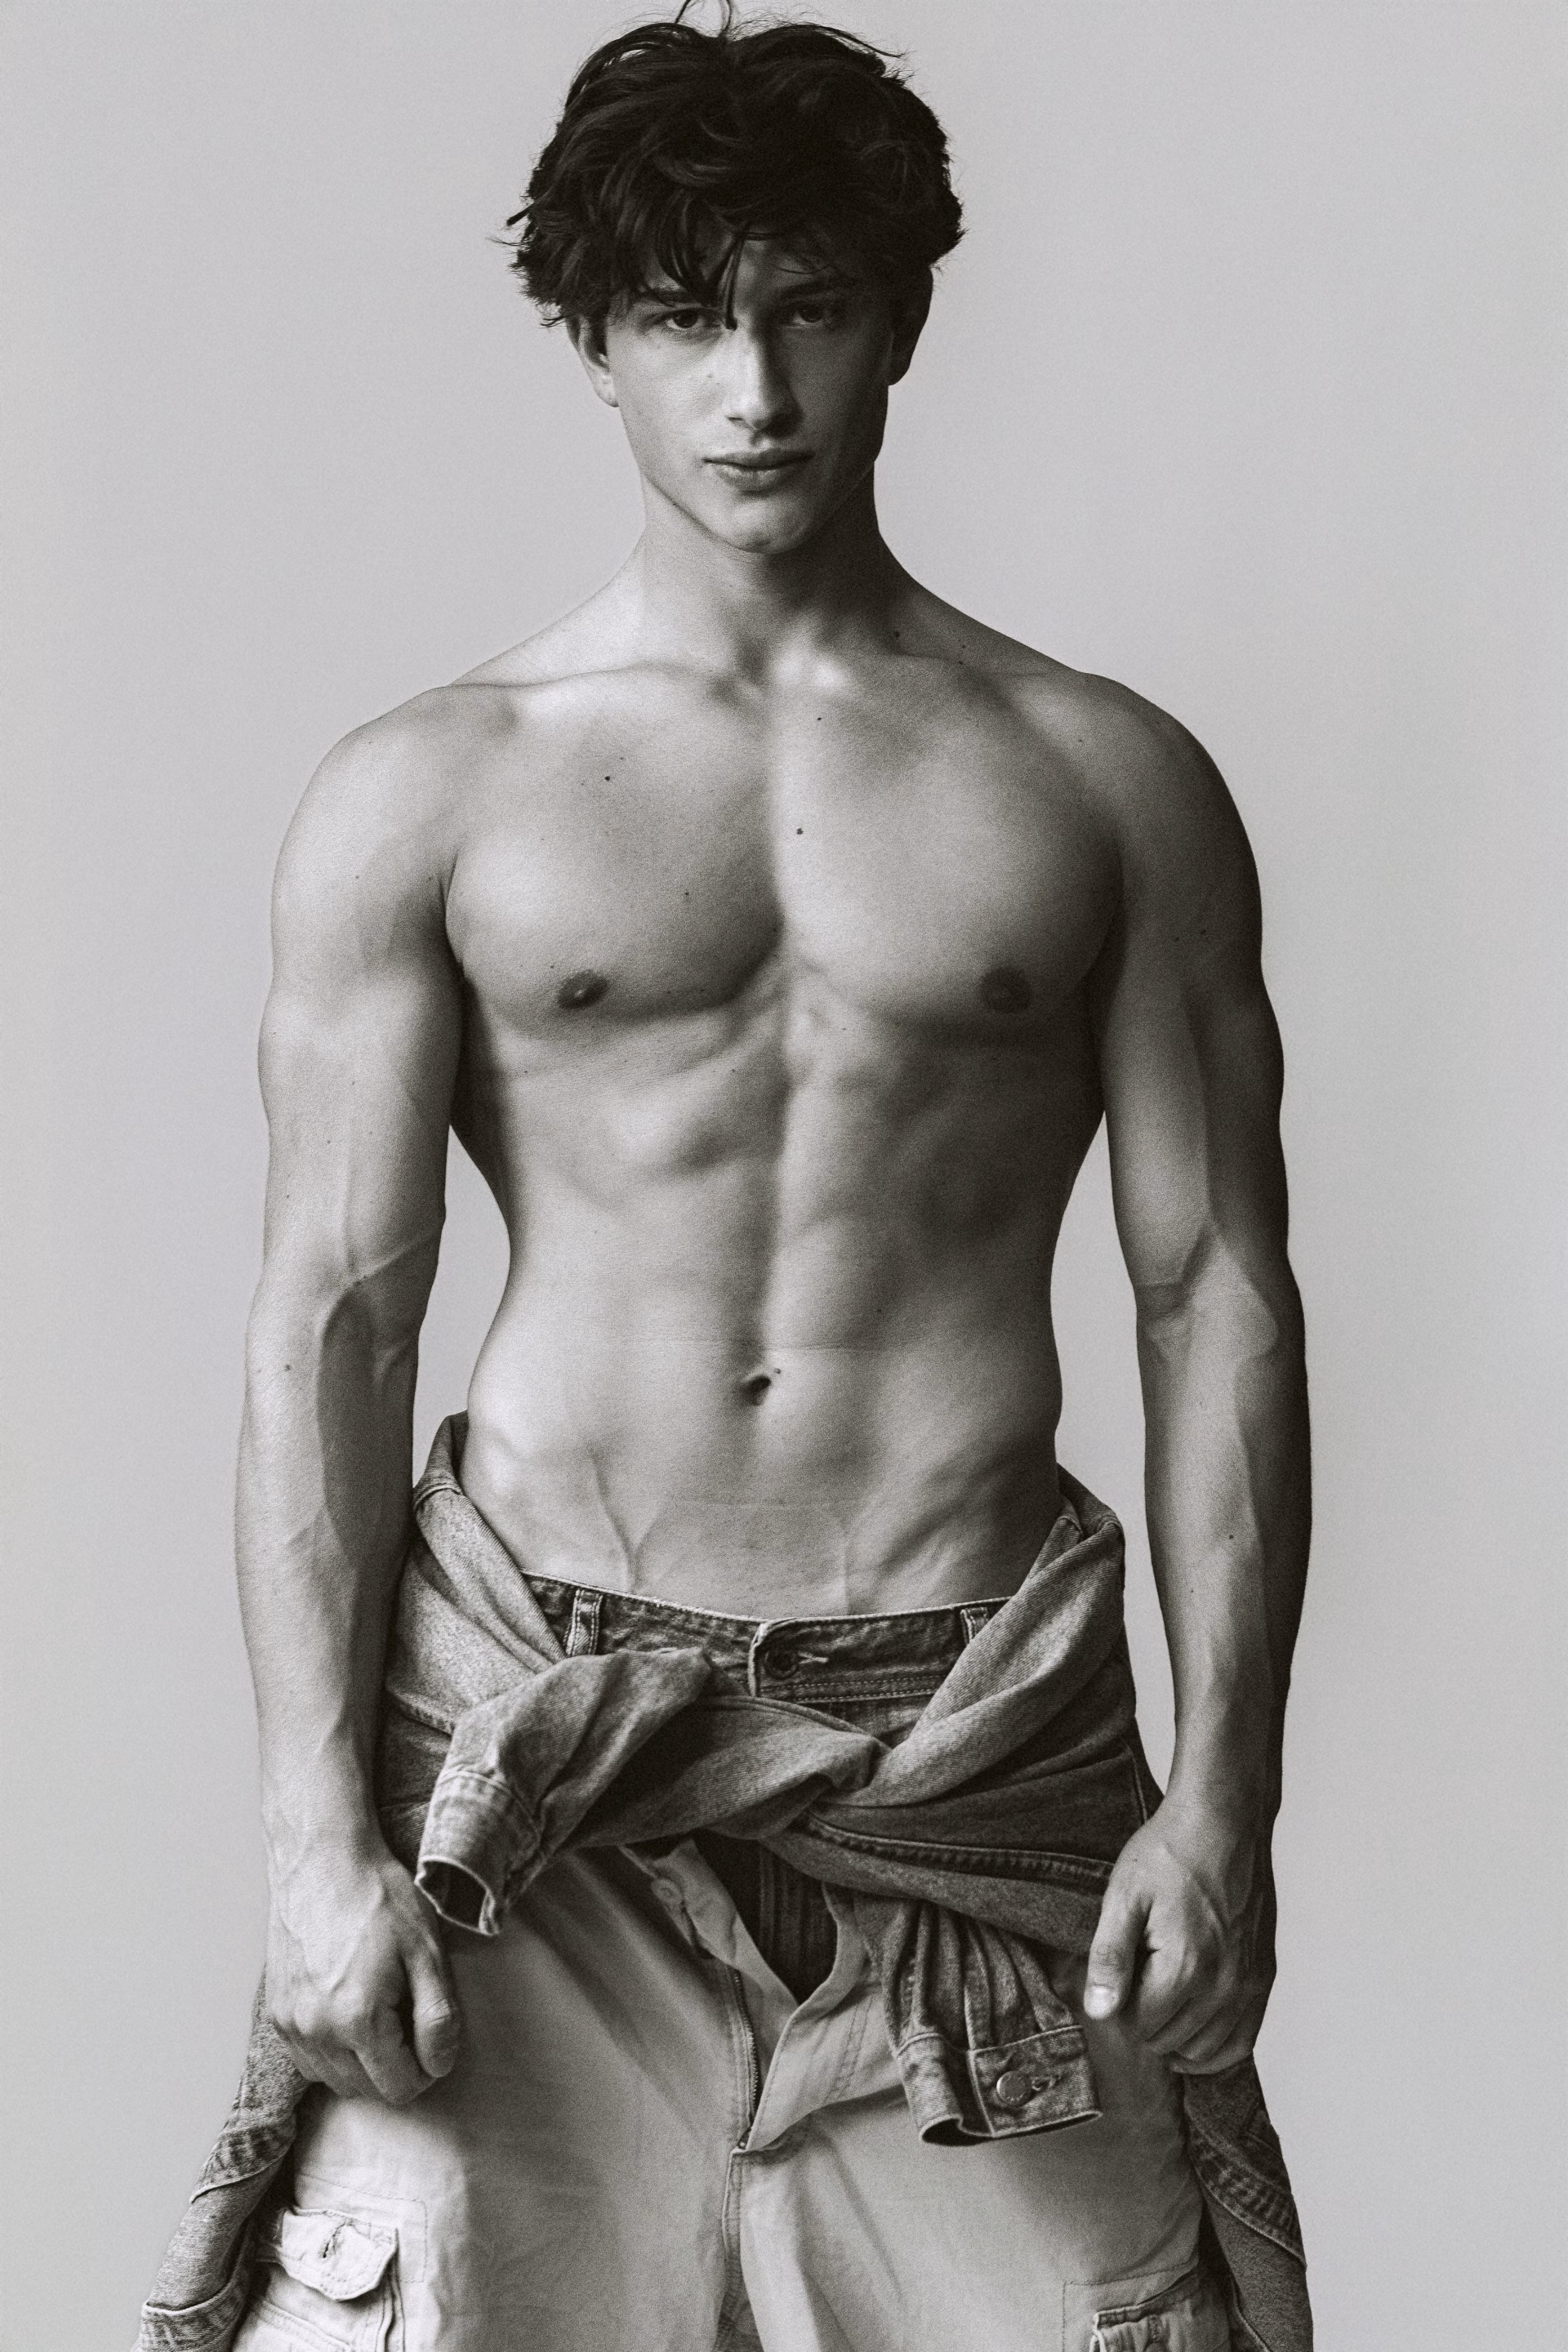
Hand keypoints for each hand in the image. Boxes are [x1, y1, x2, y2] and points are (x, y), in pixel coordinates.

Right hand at [265, 1838, 460, 2103]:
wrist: (323, 1861)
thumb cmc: (379, 1898)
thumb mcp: (427, 1951)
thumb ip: (438, 2017)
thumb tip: (439, 2066)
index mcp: (359, 2020)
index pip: (399, 2088)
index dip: (426, 2068)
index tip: (430, 2034)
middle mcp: (317, 2032)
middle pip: (366, 2090)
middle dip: (395, 2066)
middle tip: (407, 2014)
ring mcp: (290, 2026)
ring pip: (334, 2081)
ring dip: (362, 2064)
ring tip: (379, 2011)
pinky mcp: (275, 2014)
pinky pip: (309, 2060)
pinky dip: (332, 2052)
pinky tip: (349, 2012)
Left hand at [1083, 1795, 1275, 2072]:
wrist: (1223, 1823)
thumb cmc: (1168, 1854)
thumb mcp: (1124, 1897)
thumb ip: (1110, 1958)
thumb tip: (1098, 2012)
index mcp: (1185, 1967)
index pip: (1140, 2026)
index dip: (1119, 2005)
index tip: (1118, 1971)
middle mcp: (1224, 1986)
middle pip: (1169, 2041)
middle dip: (1145, 2017)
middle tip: (1139, 1973)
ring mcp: (1249, 1985)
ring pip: (1204, 2051)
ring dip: (1176, 2035)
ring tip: (1160, 1995)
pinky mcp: (1264, 1979)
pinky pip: (1241, 2042)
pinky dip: (1214, 2047)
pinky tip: (1191, 2025)